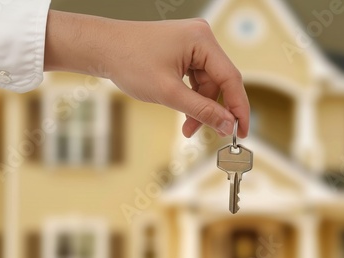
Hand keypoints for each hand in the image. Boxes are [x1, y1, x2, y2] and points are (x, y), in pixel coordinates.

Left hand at [44, 11, 249, 137]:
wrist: (103, 48)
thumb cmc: (129, 62)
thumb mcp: (169, 92)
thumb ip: (201, 110)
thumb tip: (227, 125)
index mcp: (202, 40)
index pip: (231, 79)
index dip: (238, 109)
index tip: (240, 132)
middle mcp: (201, 38)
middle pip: (219, 82)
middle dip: (212, 110)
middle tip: (210, 134)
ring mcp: (192, 44)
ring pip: (207, 84)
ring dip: (199, 107)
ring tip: (187, 127)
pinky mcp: (183, 51)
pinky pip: (196, 78)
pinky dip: (191, 97)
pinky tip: (184, 111)